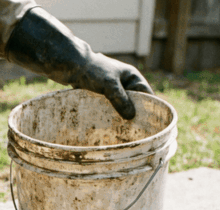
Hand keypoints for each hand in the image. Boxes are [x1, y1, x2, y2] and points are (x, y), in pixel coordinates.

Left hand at [4, 8, 153, 119]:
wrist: (69, 65)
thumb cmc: (91, 71)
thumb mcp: (109, 85)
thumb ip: (120, 99)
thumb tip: (131, 116)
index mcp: (131, 77)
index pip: (147, 94)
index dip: (149, 108)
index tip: (150, 125)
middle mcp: (124, 83)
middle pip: (134, 102)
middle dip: (134, 116)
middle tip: (135, 133)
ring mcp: (112, 89)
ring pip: (120, 106)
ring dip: (120, 117)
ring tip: (122, 133)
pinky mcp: (100, 95)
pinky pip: (108, 107)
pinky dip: (109, 115)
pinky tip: (107, 127)